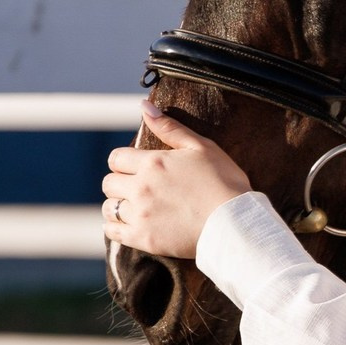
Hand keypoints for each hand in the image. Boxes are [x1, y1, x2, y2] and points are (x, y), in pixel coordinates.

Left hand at [102, 101, 251, 258]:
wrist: (236, 224)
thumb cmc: (225, 183)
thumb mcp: (202, 148)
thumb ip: (170, 128)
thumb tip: (144, 106)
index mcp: (153, 163)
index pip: (116, 158)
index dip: (124, 162)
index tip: (135, 169)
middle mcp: (141, 188)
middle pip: (109, 183)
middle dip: (120, 183)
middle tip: (138, 189)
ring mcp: (141, 215)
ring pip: (109, 207)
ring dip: (118, 206)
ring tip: (135, 208)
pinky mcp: (144, 239)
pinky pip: (113, 232)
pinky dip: (116, 228)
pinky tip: (130, 225)